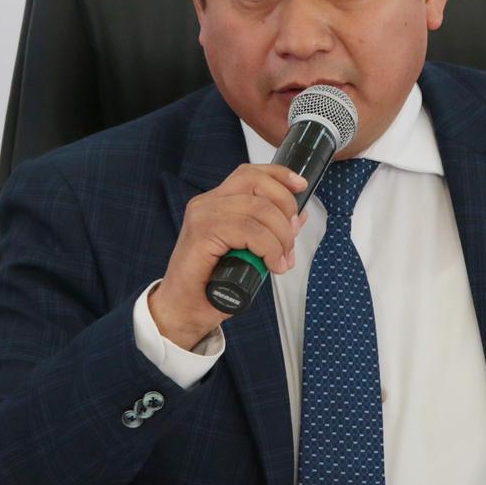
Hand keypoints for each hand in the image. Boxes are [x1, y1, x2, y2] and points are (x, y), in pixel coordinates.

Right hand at [150, 164, 306, 348]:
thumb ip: (270, 231)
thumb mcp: (249, 252)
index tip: (302, 186)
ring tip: (283, 260)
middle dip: (285, 208)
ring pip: (258, 208)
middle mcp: (206, 203)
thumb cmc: (213, 284)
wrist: (183, 311)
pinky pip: (248, 230)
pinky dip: (268, 247)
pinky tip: (272, 265)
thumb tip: (299, 216)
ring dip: (280, 236)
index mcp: (217, 202)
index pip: (250, 174)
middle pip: (256, 183)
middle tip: (292, 240)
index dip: (279, 176)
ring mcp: (202, 216)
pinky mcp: (201, 234)